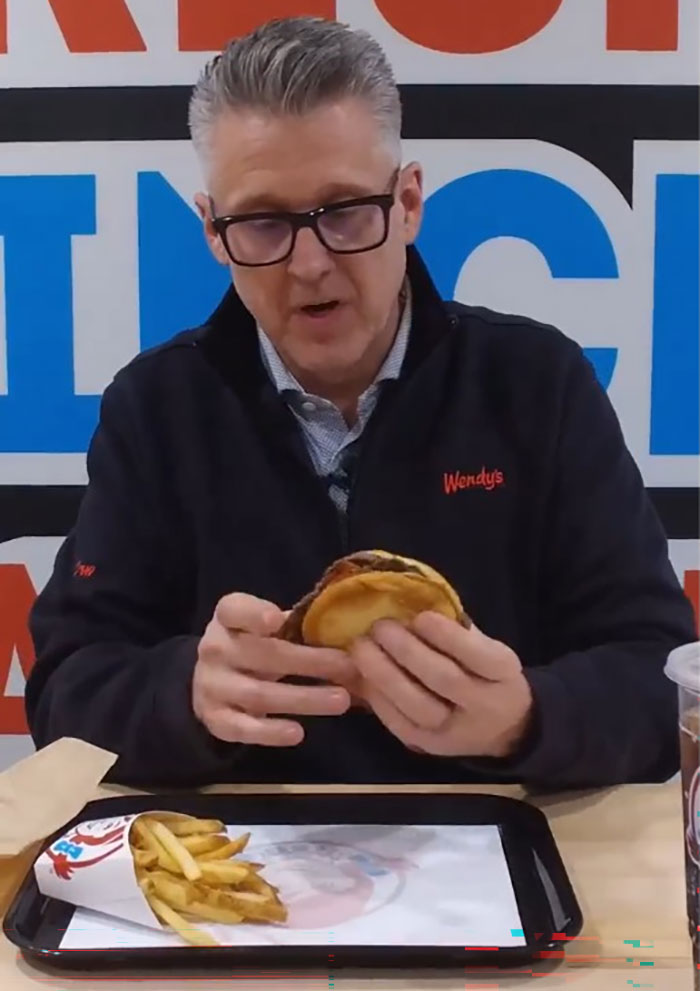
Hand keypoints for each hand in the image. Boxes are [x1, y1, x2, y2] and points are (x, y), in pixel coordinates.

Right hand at [193, 593, 353, 746]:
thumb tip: (347, 634)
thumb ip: (294, 625)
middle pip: (262, 654)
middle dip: (309, 662)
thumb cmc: (253, 644)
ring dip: (303, 699)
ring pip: (259, 694)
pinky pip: (243, 728)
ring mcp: (211, 685)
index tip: (277, 619)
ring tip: (341, 701)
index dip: (254, 614)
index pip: (235, 610)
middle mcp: (215, 649)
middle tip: (347, 667)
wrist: (212, 681)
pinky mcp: (215, 719)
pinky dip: (270, 732)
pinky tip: (298, 733)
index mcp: (228, 617)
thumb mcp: (265, 626)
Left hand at [350, 612, 533, 758]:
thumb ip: (457, 630)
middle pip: (443, 679)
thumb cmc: (485, 674)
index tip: (420, 615)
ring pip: (416, 705)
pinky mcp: (428, 745)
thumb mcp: (486, 647)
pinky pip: (398, 723)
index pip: (479, 656)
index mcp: (503, 674)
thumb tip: (411, 604)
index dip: (447, 636)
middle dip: (406, 650)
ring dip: (383, 673)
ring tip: (362, 647)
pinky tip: (362, 674)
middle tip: (380, 627)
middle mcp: (483, 706)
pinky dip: (377, 697)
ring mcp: (454, 731)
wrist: (502, 729)